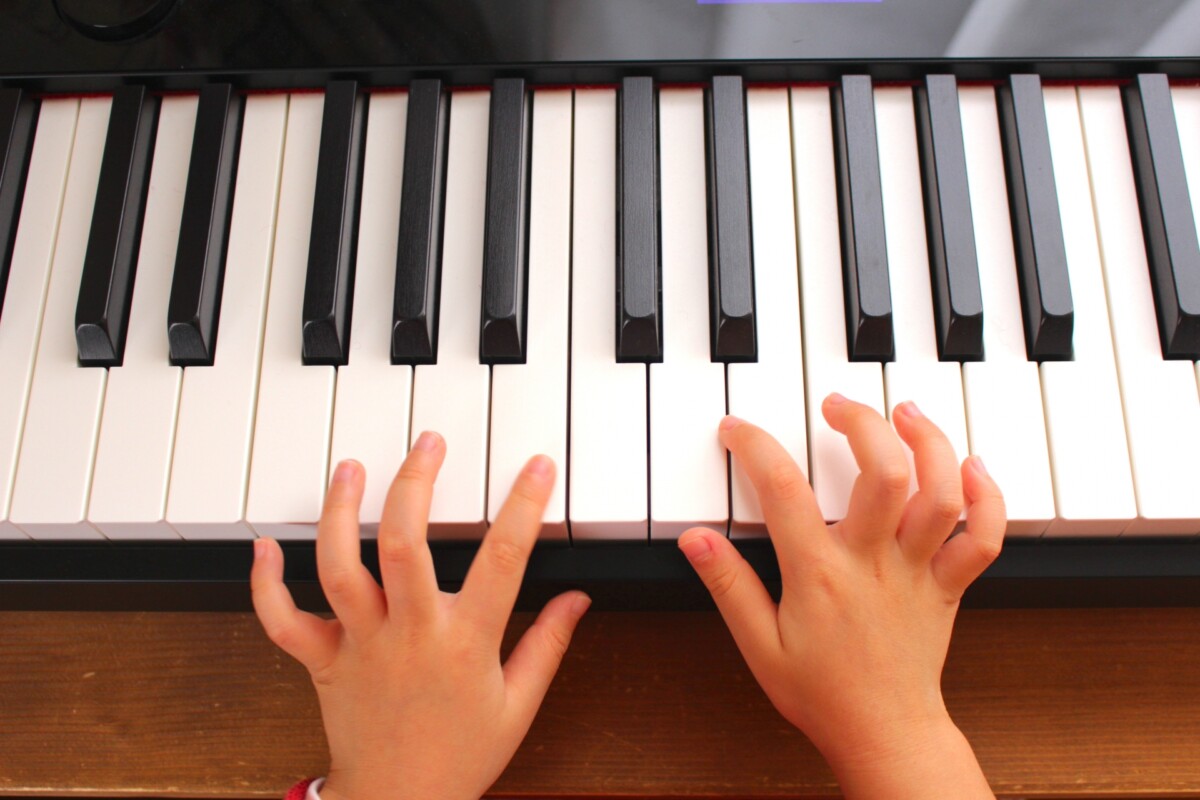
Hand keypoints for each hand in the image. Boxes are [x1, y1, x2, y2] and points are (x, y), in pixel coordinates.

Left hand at [251, 432, 590, 799]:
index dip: (523, 506)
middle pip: (406, 544)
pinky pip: (283, 620)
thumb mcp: (519, 705)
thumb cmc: (459, 757)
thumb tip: (578, 599)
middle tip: (427, 442)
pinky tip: (268, 546)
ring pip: (340, 567)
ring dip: (340, 512)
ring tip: (349, 469)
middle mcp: (410, 635)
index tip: (535, 466)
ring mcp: (363, 644)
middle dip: (416, 483)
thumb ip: (548, 645)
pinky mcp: (325, 660)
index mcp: (465, 643)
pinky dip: (267, 583)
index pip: (502, 561)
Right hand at [678, 394, 1003, 798]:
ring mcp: (917, 572)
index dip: (757, 447)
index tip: (740, 430)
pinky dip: (987, 497)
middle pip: (883, 473)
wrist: (884, 734)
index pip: (783, 491)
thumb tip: (694, 539)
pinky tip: (972, 466)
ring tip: (907, 412)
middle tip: (839, 405)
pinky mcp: (948, 585)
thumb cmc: (822, 693)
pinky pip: (983, 537)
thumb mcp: (758, 644)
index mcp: (820, 575)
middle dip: (863, 423)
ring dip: (930, 443)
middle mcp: (873, 564)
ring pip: (940, 494)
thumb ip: (728, 585)